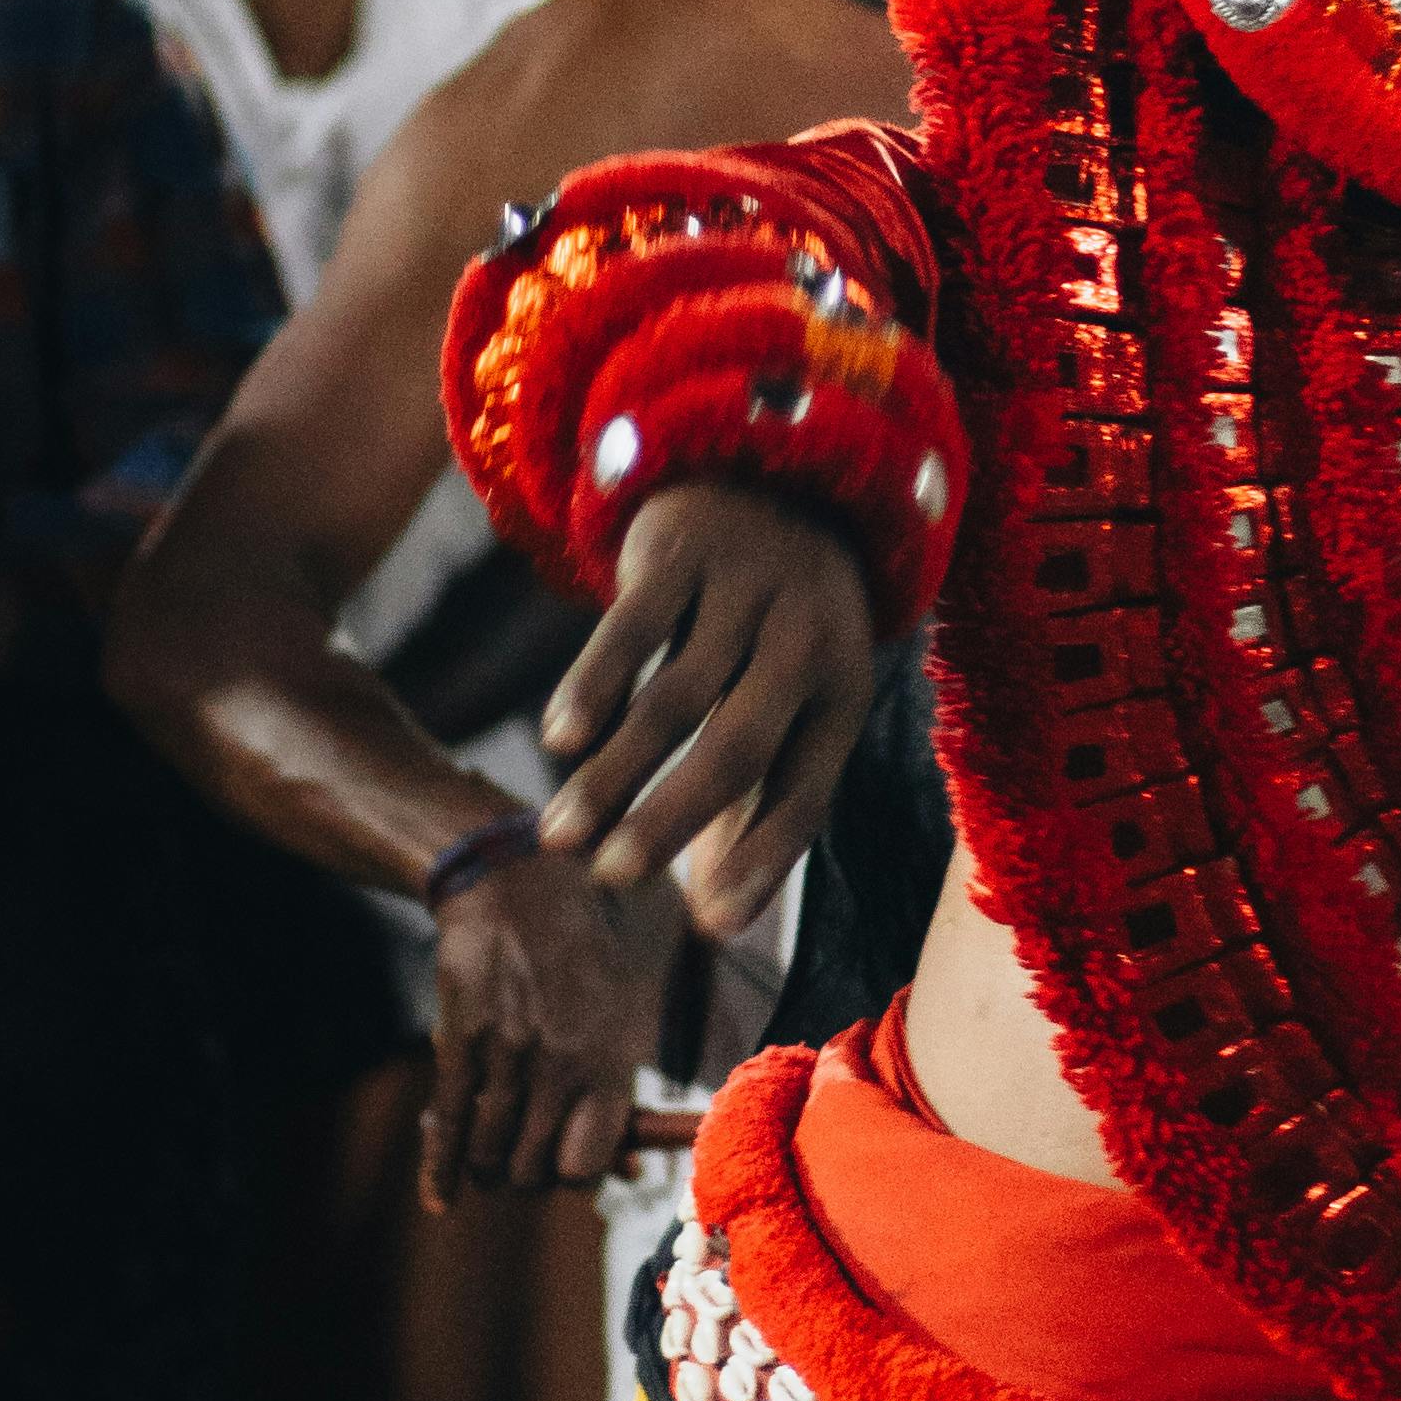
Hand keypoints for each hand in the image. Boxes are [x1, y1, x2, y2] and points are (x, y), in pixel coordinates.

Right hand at [422, 840, 676, 1201]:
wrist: (519, 864)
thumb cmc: (605, 910)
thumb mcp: (657, 968)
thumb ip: (652, 1049)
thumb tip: (646, 1142)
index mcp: (617, 1048)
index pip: (593, 1159)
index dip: (592, 1172)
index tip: (597, 1162)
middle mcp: (561, 1061)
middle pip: (539, 1169)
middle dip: (538, 1178)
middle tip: (540, 1162)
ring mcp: (506, 1054)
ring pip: (492, 1156)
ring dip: (492, 1170)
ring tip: (499, 1162)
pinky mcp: (457, 1040)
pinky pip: (447, 1125)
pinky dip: (439, 1170)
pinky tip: (441, 1200)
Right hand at [535, 481, 883, 934]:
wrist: (772, 473)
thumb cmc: (775, 628)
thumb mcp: (794, 700)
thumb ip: (758, 800)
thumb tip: (720, 919)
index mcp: (840, 694)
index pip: (808, 793)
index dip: (764, 861)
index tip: (712, 926)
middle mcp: (804, 643)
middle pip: (740, 747)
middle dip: (673, 819)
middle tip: (614, 880)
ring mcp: (745, 592)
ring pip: (675, 696)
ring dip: (613, 772)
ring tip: (561, 839)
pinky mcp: (684, 552)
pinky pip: (636, 626)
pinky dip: (596, 684)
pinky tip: (562, 739)